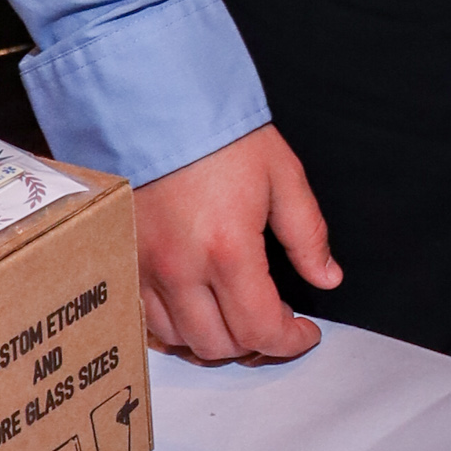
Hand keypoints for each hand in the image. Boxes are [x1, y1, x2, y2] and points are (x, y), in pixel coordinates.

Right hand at [134, 123, 342, 363]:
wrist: (157, 104)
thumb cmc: (219, 134)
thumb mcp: (282, 175)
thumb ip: (307, 234)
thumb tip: (326, 276)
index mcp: (227, 250)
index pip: (261, 329)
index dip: (290, 341)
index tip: (306, 332)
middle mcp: (181, 269)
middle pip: (219, 346)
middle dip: (256, 343)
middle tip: (276, 321)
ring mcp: (145, 269)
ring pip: (180, 340)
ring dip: (216, 340)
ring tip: (238, 315)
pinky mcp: (123, 262)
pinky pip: (147, 320)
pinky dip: (177, 327)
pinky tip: (198, 307)